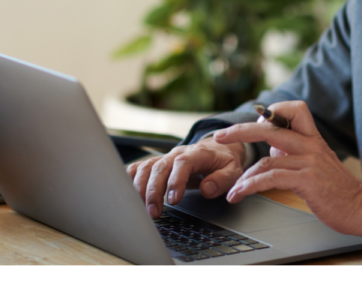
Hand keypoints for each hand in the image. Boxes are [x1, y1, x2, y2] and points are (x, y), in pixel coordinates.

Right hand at [126, 136, 245, 219]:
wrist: (217, 148)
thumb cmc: (223, 161)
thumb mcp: (233, 170)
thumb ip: (223, 179)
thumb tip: (207, 189)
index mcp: (198, 153)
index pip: (183, 163)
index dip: (176, 180)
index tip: (173, 200)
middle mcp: (178, 153)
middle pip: (160, 166)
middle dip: (154, 191)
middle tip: (154, 213)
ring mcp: (165, 157)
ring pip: (146, 167)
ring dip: (141, 188)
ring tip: (143, 210)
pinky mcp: (157, 163)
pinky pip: (139, 167)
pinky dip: (130, 179)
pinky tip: (127, 193)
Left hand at [214, 101, 361, 240]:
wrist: (360, 207)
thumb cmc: (337, 188)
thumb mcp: (317, 163)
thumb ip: (295, 153)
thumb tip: (272, 148)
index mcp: (313, 138)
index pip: (295, 108)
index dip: (272, 112)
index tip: (257, 123)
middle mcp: (311, 145)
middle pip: (270, 128)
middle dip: (240, 131)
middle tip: (219, 136)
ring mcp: (309, 161)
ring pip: (266, 159)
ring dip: (243, 176)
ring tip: (232, 189)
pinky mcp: (307, 180)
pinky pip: (271, 178)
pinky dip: (250, 186)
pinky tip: (240, 194)